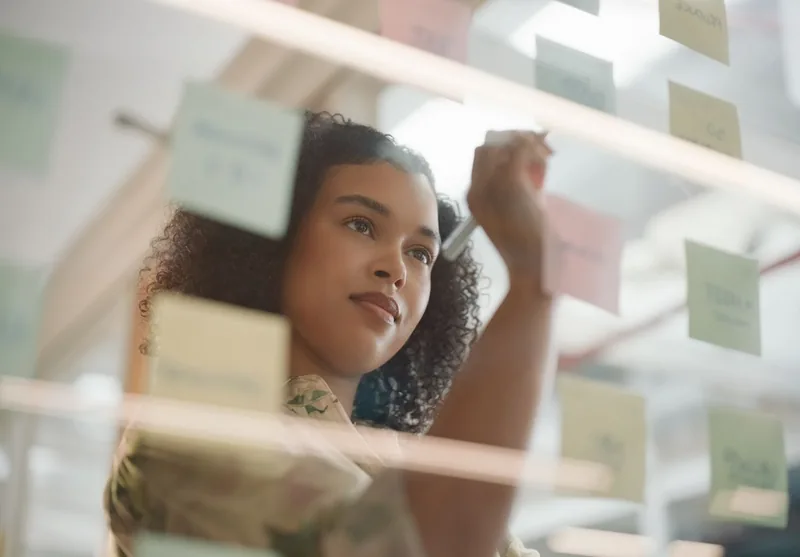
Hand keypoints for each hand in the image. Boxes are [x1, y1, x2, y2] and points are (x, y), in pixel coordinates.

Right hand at [467, 130, 551, 282]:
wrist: (532, 267)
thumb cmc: (531, 246)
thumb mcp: (521, 211)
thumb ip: (522, 187)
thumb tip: (537, 159)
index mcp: (475, 198)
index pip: (482, 158)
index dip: (504, 148)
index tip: (528, 149)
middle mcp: (476, 189)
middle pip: (488, 147)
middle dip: (514, 140)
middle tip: (541, 148)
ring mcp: (490, 185)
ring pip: (504, 143)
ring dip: (529, 143)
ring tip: (547, 155)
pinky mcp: (510, 182)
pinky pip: (519, 148)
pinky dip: (536, 148)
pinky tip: (548, 159)